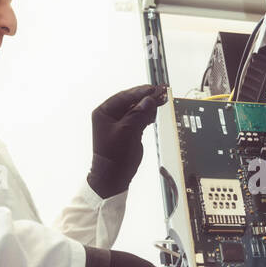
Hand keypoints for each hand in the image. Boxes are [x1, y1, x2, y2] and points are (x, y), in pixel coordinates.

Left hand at [87, 84, 166, 198]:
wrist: (113, 177)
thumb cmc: (114, 157)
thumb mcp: (127, 131)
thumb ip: (138, 114)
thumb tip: (149, 100)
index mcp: (103, 112)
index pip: (124, 96)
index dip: (141, 92)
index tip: (155, 89)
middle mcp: (110, 116)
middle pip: (131, 101)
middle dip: (147, 97)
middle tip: (162, 92)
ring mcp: (119, 123)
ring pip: (136, 109)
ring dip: (148, 106)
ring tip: (161, 101)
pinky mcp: (128, 131)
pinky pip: (139, 118)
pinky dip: (147, 115)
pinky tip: (155, 113)